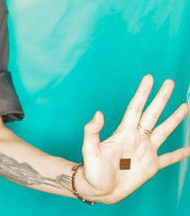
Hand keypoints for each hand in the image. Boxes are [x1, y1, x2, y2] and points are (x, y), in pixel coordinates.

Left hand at [78, 74, 189, 203]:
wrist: (98, 190)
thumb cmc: (92, 170)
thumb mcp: (89, 149)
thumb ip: (92, 132)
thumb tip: (97, 113)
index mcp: (124, 132)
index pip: (136, 108)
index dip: (142, 93)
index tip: (149, 78)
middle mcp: (137, 138)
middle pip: (152, 114)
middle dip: (161, 98)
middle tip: (169, 82)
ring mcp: (145, 151)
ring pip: (163, 131)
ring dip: (174, 119)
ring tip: (184, 107)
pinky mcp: (151, 166)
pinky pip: (169, 158)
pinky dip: (180, 154)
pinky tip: (189, 148)